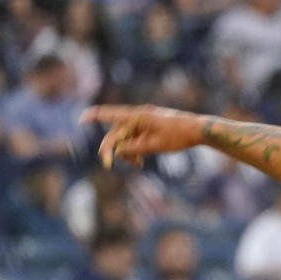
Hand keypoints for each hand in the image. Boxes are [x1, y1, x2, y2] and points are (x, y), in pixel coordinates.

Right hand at [81, 105, 204, 169]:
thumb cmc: (178, 136)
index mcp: (138, 116)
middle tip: (107, 165)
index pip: (111, 114)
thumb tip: (117, 151)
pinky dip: (135, 149)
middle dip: (112, 149)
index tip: (82, 119)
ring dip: (127, 152)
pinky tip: (140, 162)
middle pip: (117, 132)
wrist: (199, 131)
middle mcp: (138, 117)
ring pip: (126, 138)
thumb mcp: (154, 145)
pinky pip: (136, 138)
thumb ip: (134, 148)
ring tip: (138, 164)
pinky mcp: (150, 128)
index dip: (95, 116)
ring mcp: (144, 122)